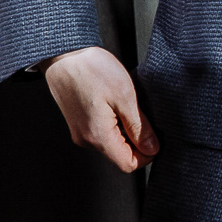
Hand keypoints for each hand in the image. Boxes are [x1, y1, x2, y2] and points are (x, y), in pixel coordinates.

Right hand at [42, 46, 159, 171]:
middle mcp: (86, 139)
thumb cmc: (92, 70)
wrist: (64, 56)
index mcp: (98, 136)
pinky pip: (102, 133)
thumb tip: (152, 148)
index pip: (128, 164)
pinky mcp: (79, 123)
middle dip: (138, 142)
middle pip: (120, 155)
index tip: (156, 139)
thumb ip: (139, 127)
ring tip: (129, 107)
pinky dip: (115, 124)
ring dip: (126, 131)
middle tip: (146, 116)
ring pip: (112, 143)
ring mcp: (80, 132)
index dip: (147, 155)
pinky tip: (118, 105)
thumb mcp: (125, 97)